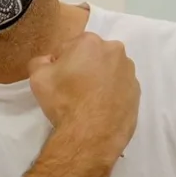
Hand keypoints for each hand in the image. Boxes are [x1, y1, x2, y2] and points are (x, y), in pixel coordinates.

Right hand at [28, 32, 139, 160]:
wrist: (90, 134)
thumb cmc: (64, 101)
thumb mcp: (38, 77)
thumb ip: (41, 61)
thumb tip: (50, 61)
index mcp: (90, 42)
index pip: (69, 48)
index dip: (61, 64)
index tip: (59, 79)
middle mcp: (115, 51)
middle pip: (93, 56)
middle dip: (83, 68)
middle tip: (73, 90)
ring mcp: (129, 72)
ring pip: (109, 71)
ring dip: (99, 80)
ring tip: (88, 101)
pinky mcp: (137, 92)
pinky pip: (120, 88)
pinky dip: (111, 94)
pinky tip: (101, 109)